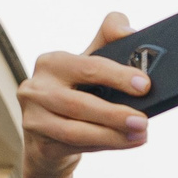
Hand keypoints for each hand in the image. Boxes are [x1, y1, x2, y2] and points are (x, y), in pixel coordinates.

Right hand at [19, 13, 152, 177]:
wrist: (48, 133)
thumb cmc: (75, 92)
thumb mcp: (88, 63)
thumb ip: (107, 40)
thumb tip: (126, 31)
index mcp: (51, 63)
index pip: (87, 67)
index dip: (117, 75)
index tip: (144, 85)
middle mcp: (36, 89)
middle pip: (79, 103)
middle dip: (114, 114)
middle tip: (143, 121)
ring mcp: (34, 119)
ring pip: (76, 131)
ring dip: (112, 135)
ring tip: (140, 135)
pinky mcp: (39, 145)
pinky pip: (75, 147)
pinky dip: (104, 145)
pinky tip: (125, 142)